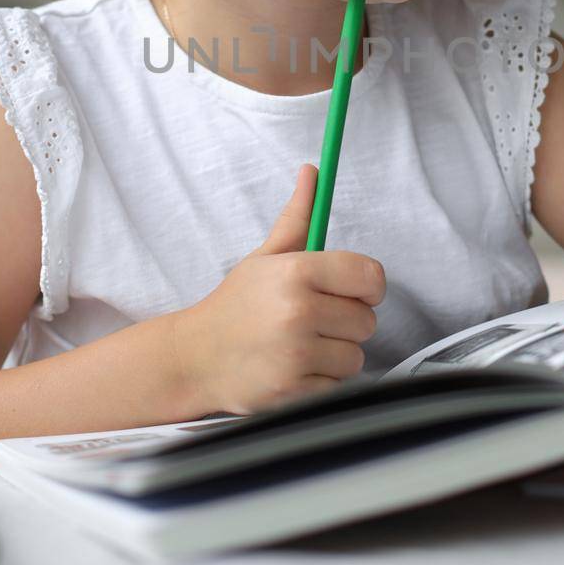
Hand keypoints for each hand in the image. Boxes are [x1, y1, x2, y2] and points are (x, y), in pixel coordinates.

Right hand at [169, 164, 385, 415]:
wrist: (194, 357)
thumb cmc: (234, 306)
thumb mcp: (265, 257)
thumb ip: (297, 218)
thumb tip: (312, 173)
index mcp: (296, 272)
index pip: (370, 276)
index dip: (367, 287)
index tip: (352, 292)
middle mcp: (298, 312)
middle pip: (366, 320)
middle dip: (345, 322)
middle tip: (312, 321)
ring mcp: (296, 354)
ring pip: (355, 356)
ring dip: (334, 355)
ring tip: (300, 346)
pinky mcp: (294, 391)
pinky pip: (338, 386)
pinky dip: (321, 381)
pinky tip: (294, 369)